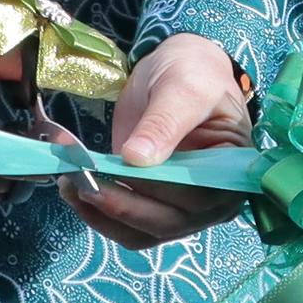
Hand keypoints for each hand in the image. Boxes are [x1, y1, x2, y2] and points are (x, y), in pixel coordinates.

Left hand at [62, 31, 251, 250]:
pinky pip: (127, 226)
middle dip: (123, 204)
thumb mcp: (183, 87)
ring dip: (104, 214)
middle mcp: (213, 200)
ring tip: (70, 183)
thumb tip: (138, 159)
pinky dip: (98, 214)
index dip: (160, 189)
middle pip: (169, 221)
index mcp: (233, 171)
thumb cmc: (194, 74)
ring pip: (143, 232)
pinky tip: (73, 189)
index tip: (122, 167)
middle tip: (82, 179)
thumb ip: (164, 122)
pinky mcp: (154, 207)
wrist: (178, 70)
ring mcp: (183, 209)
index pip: (199, 195)